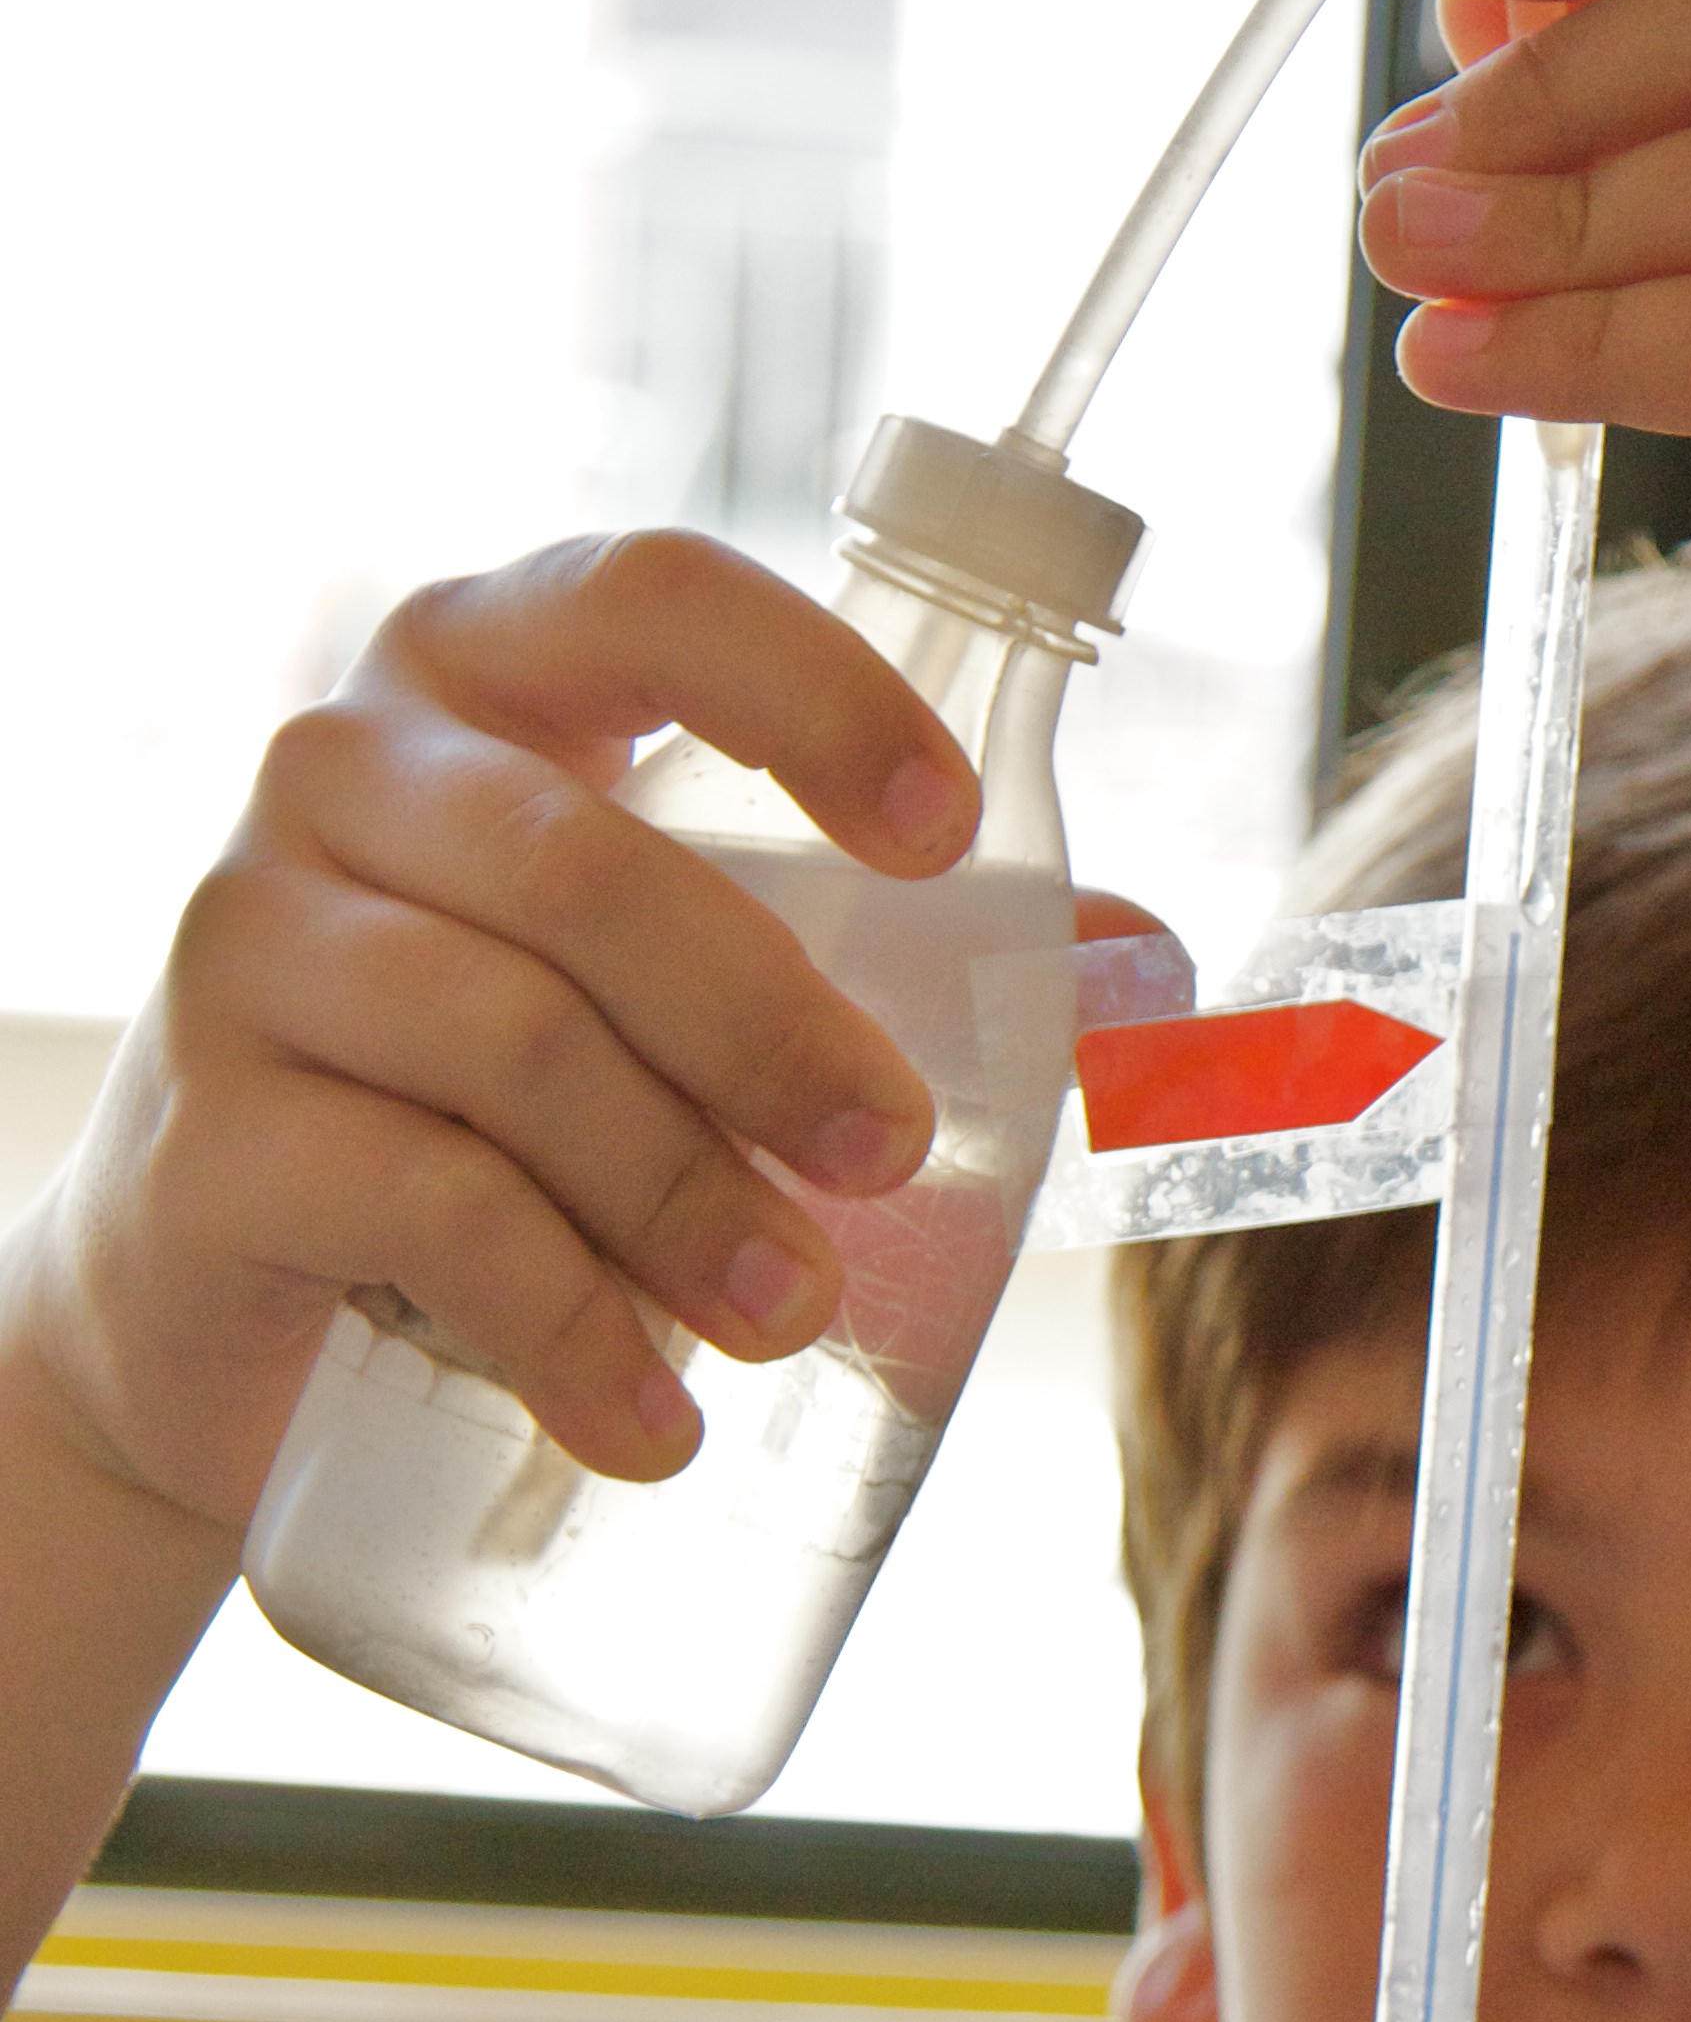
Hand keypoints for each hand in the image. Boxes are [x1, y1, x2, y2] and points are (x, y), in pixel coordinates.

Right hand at [24, 531, 983, 1540]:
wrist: (231, 1295)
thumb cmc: (503, 1101)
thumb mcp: (675, 995)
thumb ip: (891, 962)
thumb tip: (1150, 966)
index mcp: (493, 681)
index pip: (646, 598)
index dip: (806, 692)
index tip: (946, 839)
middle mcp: (348, 769)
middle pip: (588, 867)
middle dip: (773, 1028)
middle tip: (891, 1159)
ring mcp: (252, 940)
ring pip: (511, 1043)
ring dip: (684, 1196)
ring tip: (790, 1313)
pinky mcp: (209, 1132)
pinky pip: (422, 1207)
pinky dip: (569, 1326)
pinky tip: (654, 1423)